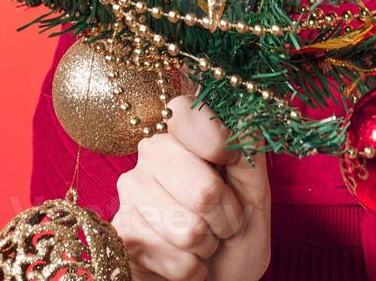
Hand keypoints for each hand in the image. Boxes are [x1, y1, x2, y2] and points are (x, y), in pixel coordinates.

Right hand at [113, 95, 270, 280]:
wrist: (214, 277)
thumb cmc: (234, 231)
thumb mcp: (254, 189)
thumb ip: (248, 151)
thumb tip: (246, 112)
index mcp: (182, 132)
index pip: (185, 112)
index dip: (218, 142)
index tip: (231, 160)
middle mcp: (150, 152)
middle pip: (203, 190)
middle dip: (226, 216)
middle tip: (224, 221)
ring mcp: (131, 191)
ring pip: (189, 230)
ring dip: (208, 245)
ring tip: (203, 240)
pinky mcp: (121, 233)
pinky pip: (176, 260)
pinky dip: (192, 269)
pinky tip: (184, 258)